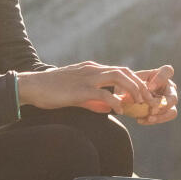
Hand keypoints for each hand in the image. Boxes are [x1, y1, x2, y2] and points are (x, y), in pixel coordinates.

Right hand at [18, 61, 150, 113]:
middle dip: (140, 85)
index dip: (135, 82)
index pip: (120, 71)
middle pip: (124, 72)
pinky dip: (115, 101)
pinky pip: (104, 93)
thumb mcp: (75, 90)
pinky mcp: (81, 89)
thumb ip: (92, 97)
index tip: (143, 95)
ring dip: (133, 90)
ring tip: (140, 103)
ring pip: (118, 77)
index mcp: (92, 69)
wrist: (32, 86)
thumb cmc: (51, 90)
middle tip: (148, 100)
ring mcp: (87, 78)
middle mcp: (92, 70)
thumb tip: (107, 106)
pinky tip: (119, 110)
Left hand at [129, 65, 178, 124]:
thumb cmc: (129, 84)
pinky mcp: (165, 112)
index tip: (149, 87)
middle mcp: (169, 88)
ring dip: (161, 116)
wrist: (125, 95)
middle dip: (161, 105)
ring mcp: (168, 101)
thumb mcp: (130, 81)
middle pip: (173, 98)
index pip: (168, 71)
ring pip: (172, 111)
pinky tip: (140, 120)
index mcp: (161, 75)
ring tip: (148, 118)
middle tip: (151, 109)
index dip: (160, 79)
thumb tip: (145, 94)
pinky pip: (163, 118)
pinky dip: (153, 120)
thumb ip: (136, 84)